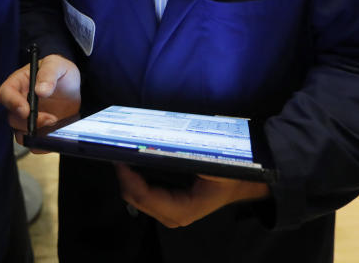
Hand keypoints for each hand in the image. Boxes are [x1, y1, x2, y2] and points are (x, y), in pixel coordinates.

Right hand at [0, 53, 80, 147]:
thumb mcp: (58, 65)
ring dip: (37, 133)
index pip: (5, 94)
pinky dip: (42, 144)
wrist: (75, 90)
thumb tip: (41, 90)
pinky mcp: (37, 131)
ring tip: (56, 125)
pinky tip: (55, 135)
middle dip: (30, 121)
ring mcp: (27, 118)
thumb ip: (49, 73)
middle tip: (51, 119)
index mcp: (19, 83)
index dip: (12, 103)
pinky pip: (33, 144)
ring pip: (20, 133)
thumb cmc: (61, 73)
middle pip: (12, 117)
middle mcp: (19, 102)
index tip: (26, 110)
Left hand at [114, 163, 269, 227]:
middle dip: (124, 178)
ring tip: (122, 154)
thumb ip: (196, 158)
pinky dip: (135, 179)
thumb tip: (171, 145)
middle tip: (115, 151)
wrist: (243, 181)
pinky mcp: (168, 203)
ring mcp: (170, 210)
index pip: (147, 198)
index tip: (119, 158)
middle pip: (137, 199)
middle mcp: (174, 214)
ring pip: (138, 198)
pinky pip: (144, 194)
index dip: (129, 179)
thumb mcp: (217, 164)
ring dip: (128, 178)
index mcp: (185, 208)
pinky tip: (132, 161)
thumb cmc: (231, 172)